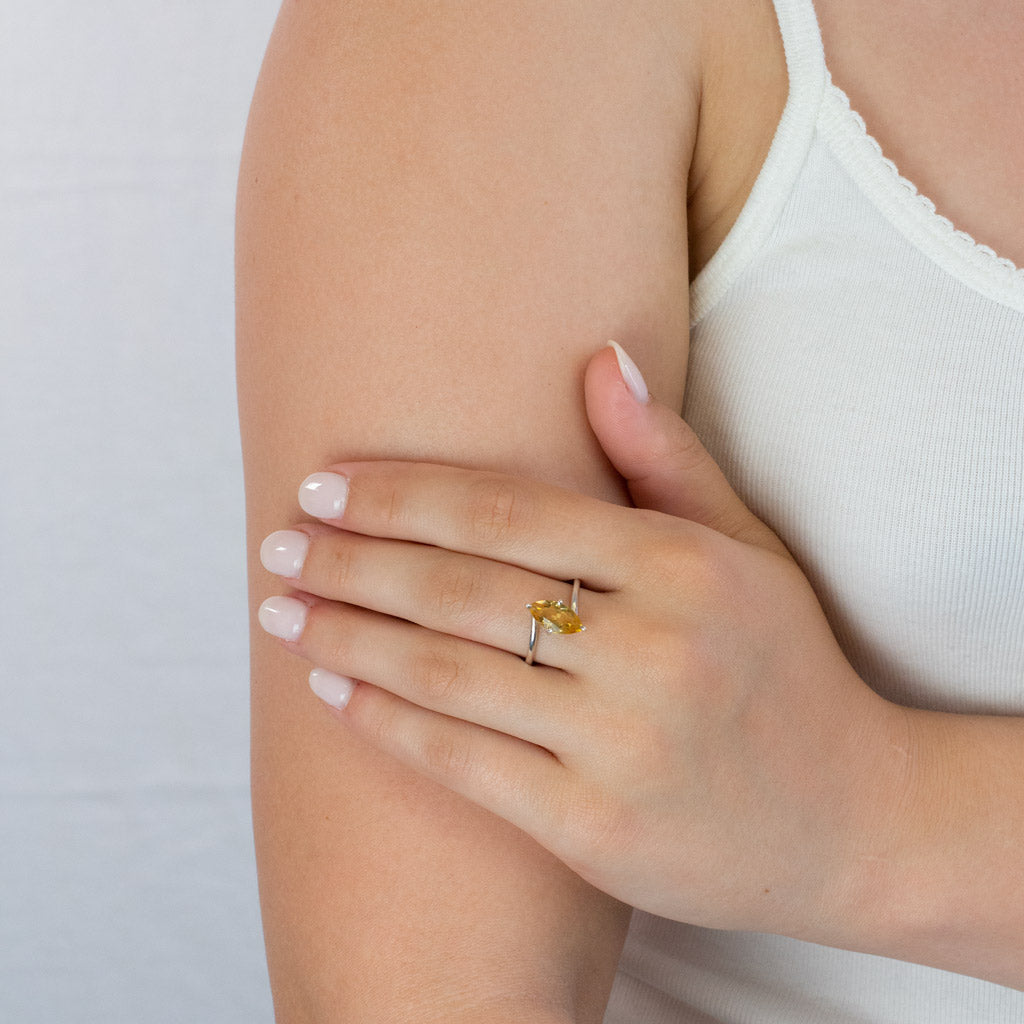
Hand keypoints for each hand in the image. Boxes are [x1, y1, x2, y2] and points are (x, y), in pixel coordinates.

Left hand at [257, 344, 904, 944]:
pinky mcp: (595, 829)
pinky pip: (466, 765)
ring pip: (449, 675)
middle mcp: (653, 651)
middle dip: (353, 560)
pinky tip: (329, 686)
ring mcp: (622, 745)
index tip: (326, 484)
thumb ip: (665, 457)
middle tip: (277, 541)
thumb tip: (598, 356)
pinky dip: (386, 722)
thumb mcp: (747, 549)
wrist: (853, 820)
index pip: (510, 513)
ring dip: (348, 635)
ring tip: (279, 607)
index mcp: (684, 568)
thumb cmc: (787, 668)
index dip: (404, 495)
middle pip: (462, 589)